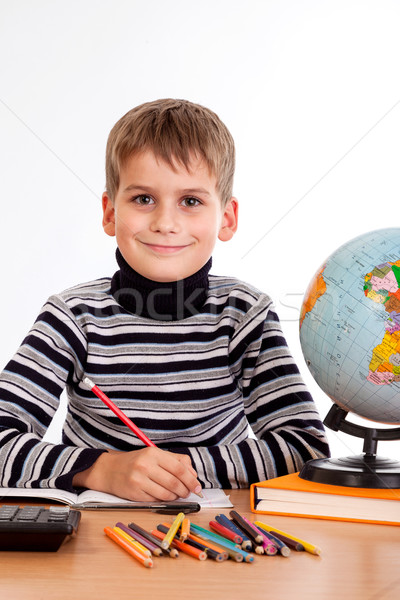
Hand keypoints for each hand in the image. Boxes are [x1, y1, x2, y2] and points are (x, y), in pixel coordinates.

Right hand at [72, 447, 201, 500]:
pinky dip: (164, 500)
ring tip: (176, 494)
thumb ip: (177, 461)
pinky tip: (163, 496)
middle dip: (185, 490)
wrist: (109, 470)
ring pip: (166, 494)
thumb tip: (193, 475)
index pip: (179, 468)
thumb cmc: (136, 462)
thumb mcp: (155, 455)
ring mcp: (138, 480)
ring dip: (175, 497)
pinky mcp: (134, 494)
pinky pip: (155, 500)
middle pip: (174, 482)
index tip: (198, 487)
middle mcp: (145, 466)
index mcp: (153, 453)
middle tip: (188, 493)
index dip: (191, 480)